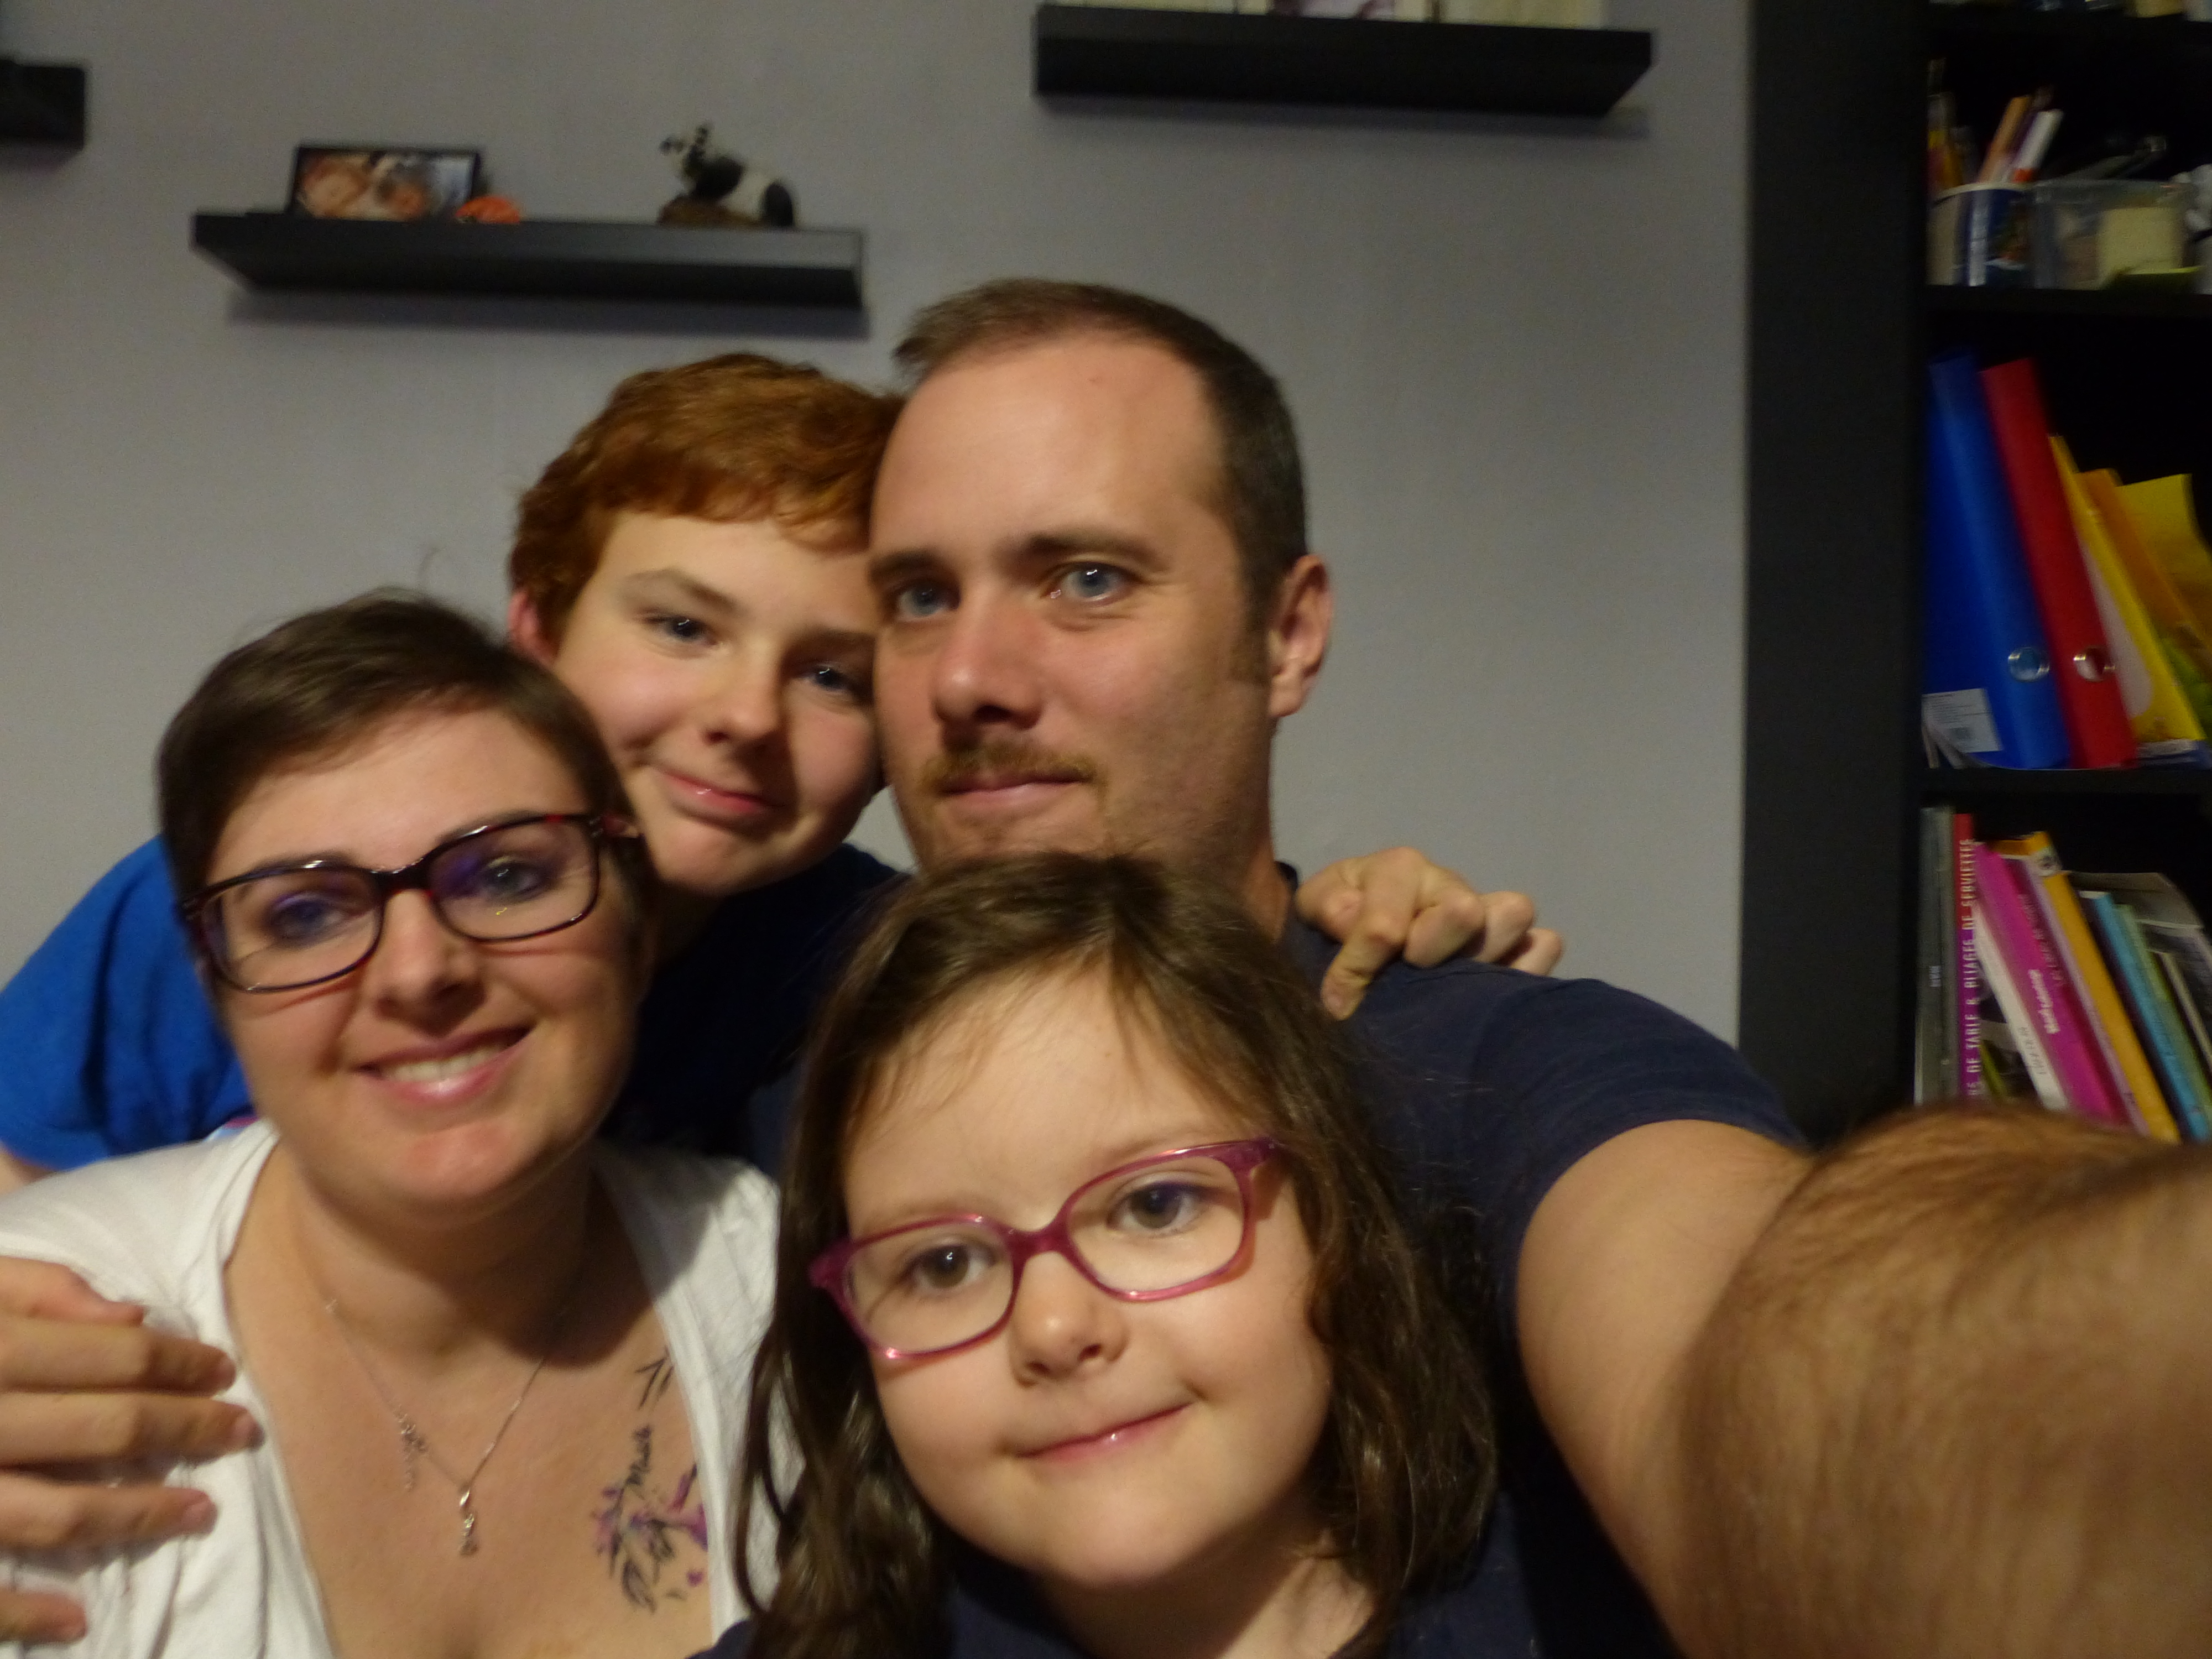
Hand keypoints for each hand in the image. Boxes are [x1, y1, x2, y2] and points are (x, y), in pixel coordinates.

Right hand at [0, 1259, 256, 1642]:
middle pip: (101, 1430)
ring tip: (196, 1514)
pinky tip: (76, 1619)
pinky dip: (25, 1613)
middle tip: (240, 1434)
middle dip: (184, 1432)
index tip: (224, 1372)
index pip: (108, 1355)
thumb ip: (33, 1287)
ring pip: (54, 1513)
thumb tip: (130, 1316)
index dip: (176, 1364)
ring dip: (135, 1518)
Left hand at [1296, 847, 1563, 1017]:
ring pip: (1512, 917)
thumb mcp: (1316, 908)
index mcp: (1398, 869)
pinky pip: (1543, 946)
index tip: (1339, 1001)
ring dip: (1478, 959)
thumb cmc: (1338, 916)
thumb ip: (1328, 909)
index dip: (1360, 967)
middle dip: (1429, 954)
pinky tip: (1488, 992)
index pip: (1386, 925)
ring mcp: (1488, 913)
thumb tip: (1353, 924)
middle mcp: (1449, 885)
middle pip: (1463, 913)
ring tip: (1446, 983)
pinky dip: (1523, 971)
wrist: (1361, 931)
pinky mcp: (1517, 945)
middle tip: (1407, 974)